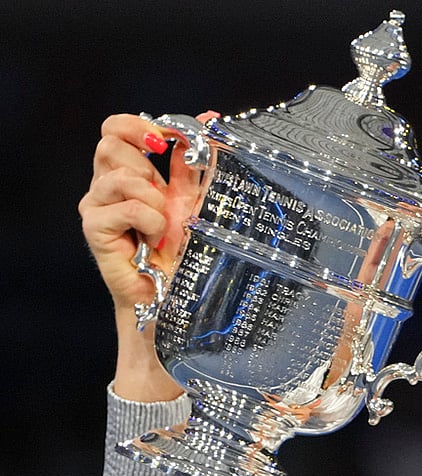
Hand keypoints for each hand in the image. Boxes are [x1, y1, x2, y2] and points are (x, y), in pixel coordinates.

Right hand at [79, 111, 218, 400]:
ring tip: (165, 225)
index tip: (167, 140)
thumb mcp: (199, 198)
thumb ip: (199, 159)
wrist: (180, 299)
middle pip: (109, 143)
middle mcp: (109, 187)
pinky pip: (122, 206)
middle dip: (145, 161)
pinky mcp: (96, 230)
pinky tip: (156, 239)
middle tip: (164, 191)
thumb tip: (211, 117)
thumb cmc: (189, 253)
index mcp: (132, 174)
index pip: (116, 127)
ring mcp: (98, 208)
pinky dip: (148, 219)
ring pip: (118, 173)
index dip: (137, 124)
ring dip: (153, 197)